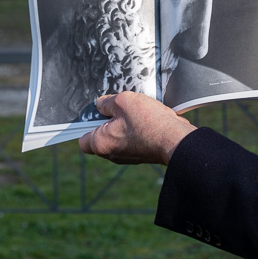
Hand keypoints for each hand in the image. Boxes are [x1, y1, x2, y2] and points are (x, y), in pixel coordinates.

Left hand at [78, 91, 196, 165]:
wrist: (175, 139)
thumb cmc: (147, 122)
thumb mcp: (123, 101)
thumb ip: (107, 102)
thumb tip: (101, 104)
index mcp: (101, 143)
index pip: (82, 141)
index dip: (86, 126)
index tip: (96, 114)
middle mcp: (112, 154)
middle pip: (101, 138)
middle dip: (108, 123)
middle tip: (118, 109)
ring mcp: (128, 157)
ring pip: (118, 139)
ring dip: (124, 126)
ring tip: (135, 113)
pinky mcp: (142, 155)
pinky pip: (133, 141)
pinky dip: (137, 131)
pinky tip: (146, 120)